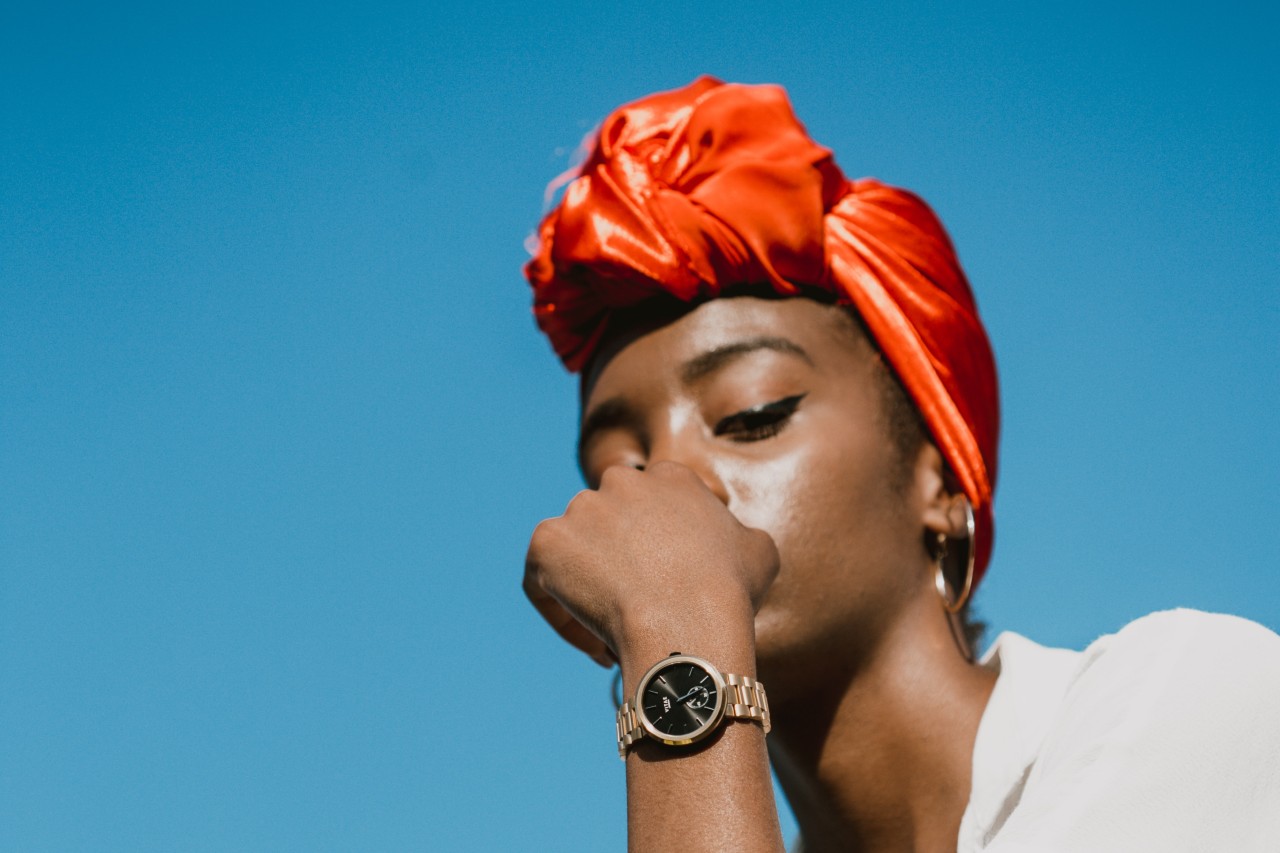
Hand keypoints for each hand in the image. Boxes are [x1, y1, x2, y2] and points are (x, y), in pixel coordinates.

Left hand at [523, 461, 778, 670]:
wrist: (689, 621)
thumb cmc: (730, 592)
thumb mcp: (758, 551)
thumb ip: (737, 534)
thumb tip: (733, 542)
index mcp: (671, 477)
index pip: (654, 510)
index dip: (658, 553)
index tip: (666, 588)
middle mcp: (622, 481)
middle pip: (612, 527)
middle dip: (620, 565)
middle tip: (638, 611)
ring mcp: (580, 509)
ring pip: (576, 554)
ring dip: (590, 591)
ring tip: (616, 637)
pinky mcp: (546, 542)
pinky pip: (543, 581)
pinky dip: (561, 614)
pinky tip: (595, 645)